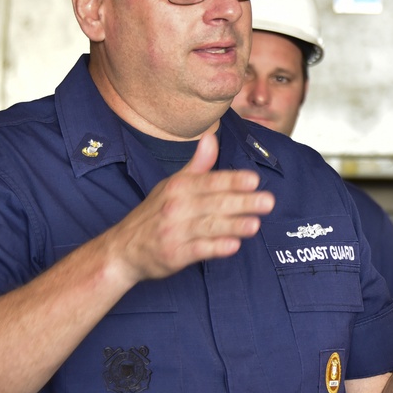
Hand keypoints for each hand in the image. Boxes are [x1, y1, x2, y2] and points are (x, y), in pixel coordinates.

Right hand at [109, 133, 274, 283]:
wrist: (124, 249)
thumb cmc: (155, 213)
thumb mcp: (173, 185)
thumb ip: (198, 165)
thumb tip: (211, 137)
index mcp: (179, 187)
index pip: (210, 181)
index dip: (232, 180)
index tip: (254, 179)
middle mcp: (176, 207)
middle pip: (214, 203)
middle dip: (242, 202)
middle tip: (268, 201)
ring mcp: (175, 231)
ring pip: (208, 226)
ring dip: (233, 225)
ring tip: (255, 224)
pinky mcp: (174, 254)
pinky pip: (197, 250)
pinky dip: (215, 248)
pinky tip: (233, 246)